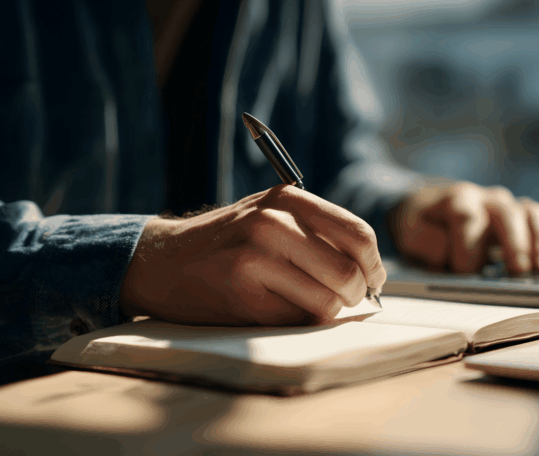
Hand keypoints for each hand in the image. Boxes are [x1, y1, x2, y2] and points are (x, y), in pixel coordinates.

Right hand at [119, 185, 386, 325]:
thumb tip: (372, 269)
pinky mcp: (243, 295)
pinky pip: (299, 318)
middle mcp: (273, 222)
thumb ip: (316, 229)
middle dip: (357, 294)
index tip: (373, 279)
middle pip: (349, 272)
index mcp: (287, 198)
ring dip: (330, 310)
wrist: (164, 261)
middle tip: (347, 298)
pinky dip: (302, 320)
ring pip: (328, 301)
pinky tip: (282, 309)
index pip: (358, 235)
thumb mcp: (270, 213)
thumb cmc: (228, 241)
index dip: (374, 265)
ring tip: (312, 303)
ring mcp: (256, 258)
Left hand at [390, 182, 538, 274]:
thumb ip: (424, 241)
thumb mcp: (411, 233)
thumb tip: (446, 250)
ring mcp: (510, 205)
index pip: (467, 216)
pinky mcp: (526, 216)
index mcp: (458, 200)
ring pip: (532, 213)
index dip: (468, 246)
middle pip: (507, 212)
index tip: (465, 271)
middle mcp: (487, 198)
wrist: (433, 211)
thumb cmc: (424, 226)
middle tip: (519, 272)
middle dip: (515, 243)